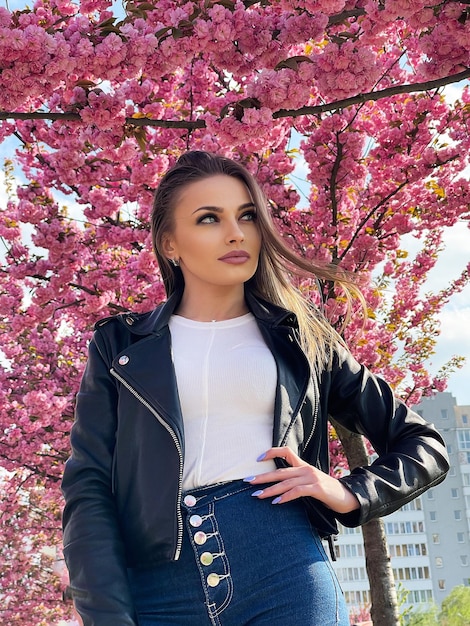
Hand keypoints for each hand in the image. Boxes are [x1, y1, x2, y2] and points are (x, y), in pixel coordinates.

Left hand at [244, 446, 359, 513]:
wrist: (347, 497)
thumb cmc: (326, 492)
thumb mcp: (310, 483)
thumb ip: (296, 482)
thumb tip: (277, 488)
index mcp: (303, 466)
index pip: (286, 451)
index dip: (272, 452)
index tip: (258, 459)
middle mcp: (306, 469)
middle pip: (280, 470)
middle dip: (262, 477)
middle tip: (247, 481)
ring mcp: (311, 478)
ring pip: (286, 482)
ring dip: (270, 490)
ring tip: (257, 495)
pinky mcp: (316, 488)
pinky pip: (297, 491)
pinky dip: (285, 497)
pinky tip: (276, 502)